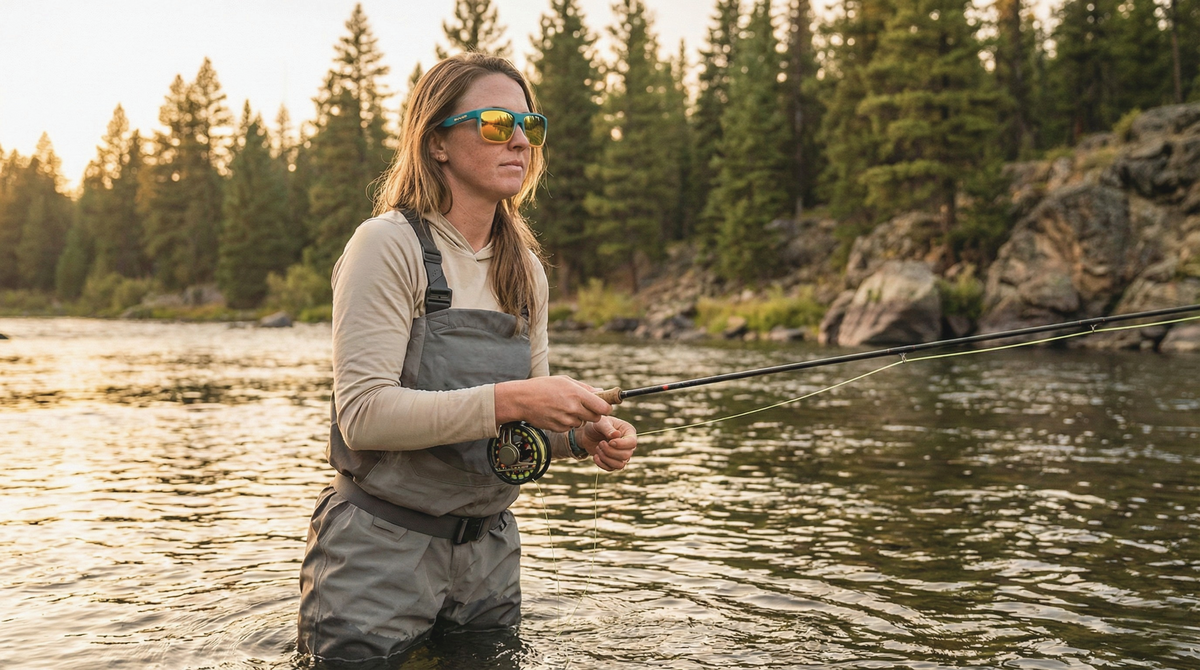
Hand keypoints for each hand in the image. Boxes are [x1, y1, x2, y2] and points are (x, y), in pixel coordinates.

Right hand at [494, 375, 611, 433]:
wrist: (521, 399)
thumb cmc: (543, 386)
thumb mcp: (564, 381)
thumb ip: (584, 387)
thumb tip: (600, 391)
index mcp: (577, 394)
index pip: (603, 407)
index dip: (606, 407)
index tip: (603, 406)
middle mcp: (573, 408)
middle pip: (595, 417)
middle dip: (593, 413)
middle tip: (584, 406)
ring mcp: (566, 420)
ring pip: (582, 423)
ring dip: (578, 417)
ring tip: (564, 407)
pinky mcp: (559, 428)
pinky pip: (570, 427)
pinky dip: (567, 422)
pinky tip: (557, 413)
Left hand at [577, 416, 636, 470]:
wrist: (587, 434)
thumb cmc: (597, 425)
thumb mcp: (601, 423)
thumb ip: (608, 428)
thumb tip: (617, 435)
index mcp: (628, 432)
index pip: (632, 443)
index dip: (621, 445)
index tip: (609, 442)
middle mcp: (628, 445)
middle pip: (627, 455)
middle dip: (611, 451)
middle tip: (601, 443)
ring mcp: (621, 455)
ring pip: (620, 465)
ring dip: (606, 458)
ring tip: (598, 448)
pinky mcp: (613, 462)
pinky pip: (611, 469)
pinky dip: (602, 464)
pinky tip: (595, 456)